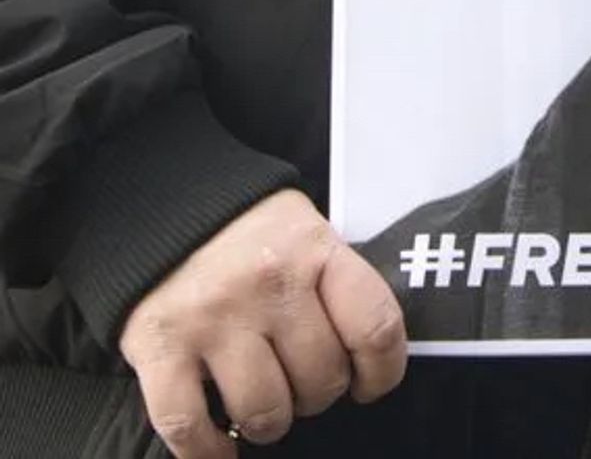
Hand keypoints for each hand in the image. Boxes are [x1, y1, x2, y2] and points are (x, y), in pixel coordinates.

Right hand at [119, 190, 406, 457]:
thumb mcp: (308, 233)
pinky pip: (188, 424)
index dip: (382, 372)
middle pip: (321, 377)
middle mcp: (268, 284)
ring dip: (269, 422)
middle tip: (302, 385)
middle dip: (318, 395)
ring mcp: (212, 318)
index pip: (375, 327)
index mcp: (316, 250)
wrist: (158, 206)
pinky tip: (217, 448)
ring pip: (265, 410)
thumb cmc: (247, 232)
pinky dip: (206, 450)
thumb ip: (336, 283)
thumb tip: (368, 352)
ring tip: (263, 407)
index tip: (370, 385)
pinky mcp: (160, 346)